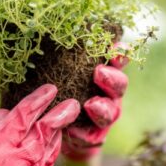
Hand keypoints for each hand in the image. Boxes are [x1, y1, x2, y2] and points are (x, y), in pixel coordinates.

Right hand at [0, 84, 79, 165]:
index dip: (38, 100)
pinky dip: (47, 159)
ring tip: (61, 123)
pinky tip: (45, 153)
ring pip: (51, 151)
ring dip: (57, 135)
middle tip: (73, 103)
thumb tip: (2, 112)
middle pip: (47, 132)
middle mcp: (21, 164)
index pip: (24, 116)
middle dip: (62, 114)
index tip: (50, 89)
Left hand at [61, 42, 128, 160]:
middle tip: (98, 73)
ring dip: (102, 108)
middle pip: (119, 85)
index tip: (116, 48)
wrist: (53, 126)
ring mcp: (104, 116)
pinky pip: (91, 137)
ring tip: (90, 105)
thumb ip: (62, 55)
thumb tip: (45, 28)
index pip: (118, 60)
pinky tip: (73, 131)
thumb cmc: (58, 89)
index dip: (120, 54)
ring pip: (110, 112)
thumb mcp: (59, 68)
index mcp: (105, 72)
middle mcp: (109, 93)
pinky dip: (82, 134)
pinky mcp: (93, 137)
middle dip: (111, 79)